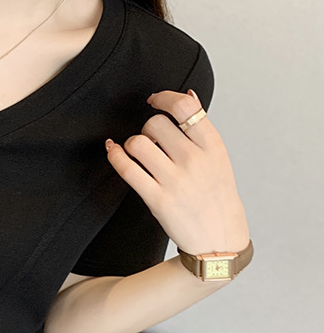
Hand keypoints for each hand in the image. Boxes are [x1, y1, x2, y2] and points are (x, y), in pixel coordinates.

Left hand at [104, 89, 249, 254]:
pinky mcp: (157, 198)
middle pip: (155, 123)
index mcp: (212, 146)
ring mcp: (174, 180)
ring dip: (132, 144)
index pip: (184, 107)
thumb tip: (188, 95)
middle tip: (150, 139)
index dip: (163, 98)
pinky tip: (114, 151)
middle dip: (147, 128)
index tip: (154, 100)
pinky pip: (127, 168)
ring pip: (138, 143)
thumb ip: (201, 127)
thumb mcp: (218, 158)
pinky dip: (115, 156)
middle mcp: (193, 160)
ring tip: (137, 153)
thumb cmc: (216, 196)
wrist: (218, 237)